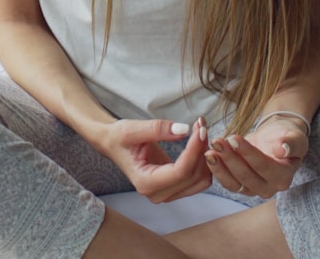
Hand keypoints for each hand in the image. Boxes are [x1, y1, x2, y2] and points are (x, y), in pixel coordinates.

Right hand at [97, 117, 212, 203]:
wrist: (114, 144)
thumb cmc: (119, 138)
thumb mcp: (132, 129)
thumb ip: (158, 129)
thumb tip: (184, 129)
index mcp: (146, 183)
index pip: (181, 171)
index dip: (194, 150)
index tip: (200, 128)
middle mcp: (158, 194)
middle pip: (194, 177)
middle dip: (202, 150)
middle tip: (201, 124)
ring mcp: (168, 193)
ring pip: (201, 180)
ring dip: (206, 156)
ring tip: (200, 132)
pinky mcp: (175, 187)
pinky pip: (199, 178)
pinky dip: (204, 161)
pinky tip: (199, 143)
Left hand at [203, 117, 306, 198]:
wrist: (277, 140)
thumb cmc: (287, 137)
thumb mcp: (295, 137)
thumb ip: (292, 143)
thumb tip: (284, 149)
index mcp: (283, 178)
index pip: (263, 166)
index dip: (248, 153)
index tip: (233, 138)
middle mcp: (269, 188)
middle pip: (246, 176)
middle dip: (230, 159)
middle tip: (217, 142)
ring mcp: (254, 189)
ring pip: (233, 183)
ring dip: (219, 167)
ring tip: (209, 150)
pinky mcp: (241, 186)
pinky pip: (227, 181)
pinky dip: (216, 169)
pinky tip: (208, 155)